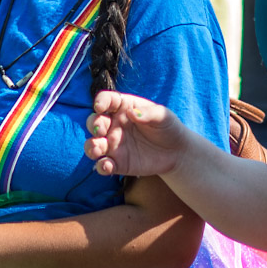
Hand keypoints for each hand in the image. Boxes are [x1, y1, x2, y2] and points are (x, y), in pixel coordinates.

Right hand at [84, 90, 198, 177]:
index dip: (100, 101)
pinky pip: (103, 165)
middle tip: (101, 130)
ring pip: (93, 145)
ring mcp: (113, 145)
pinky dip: (101, 166)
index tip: (99, 106)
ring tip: (97, 150)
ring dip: (91, 146)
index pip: (106, 101)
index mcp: (123, 108)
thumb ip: (149, 113)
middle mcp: (114, 125)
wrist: (176, 152)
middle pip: (95, 122)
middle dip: (94, 124)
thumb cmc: (168, 128)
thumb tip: (132, 113)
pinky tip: (107, 166)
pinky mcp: (117, 163)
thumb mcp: (162, 116)